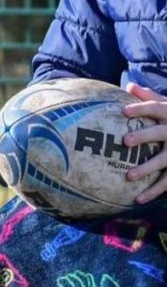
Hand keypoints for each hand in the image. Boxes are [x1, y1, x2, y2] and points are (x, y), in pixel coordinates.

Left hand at [123, 82, 166, 201]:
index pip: (156, 107)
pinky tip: (139, 200)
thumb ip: (150, 97)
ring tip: (129, 176)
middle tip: (125, 141)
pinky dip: (155, 192)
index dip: (140, 109)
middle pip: (160, 133)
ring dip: (148, 168)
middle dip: (144, 136)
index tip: (123, 111)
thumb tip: (129, 86)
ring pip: (165, 161)